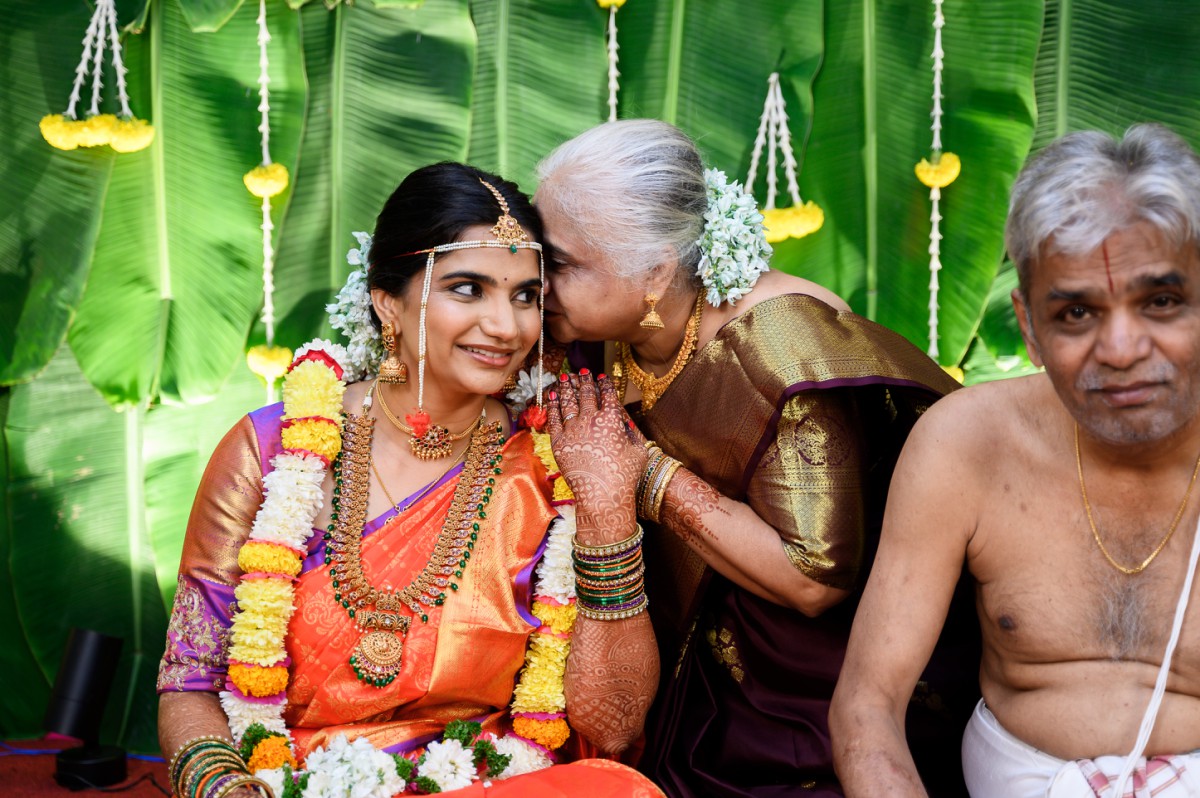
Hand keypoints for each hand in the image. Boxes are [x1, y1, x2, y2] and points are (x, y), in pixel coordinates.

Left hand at [546, 371, 645, 541]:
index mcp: (612, 419)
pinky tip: (552, 396)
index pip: (608, 394)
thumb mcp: (638, 451)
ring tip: (565, 378)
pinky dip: (552, 405)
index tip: (601, 377)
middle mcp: (591, 420)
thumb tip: (623, 422)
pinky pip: (553, 418)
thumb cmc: (625, 476)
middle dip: (584, 380)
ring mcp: (573, 430)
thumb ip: (630, 432)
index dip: (604, 383)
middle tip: (582, 372)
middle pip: (586, 394)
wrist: (602, 495)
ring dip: (566, 387)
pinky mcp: (559, 442)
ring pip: (567, 402)